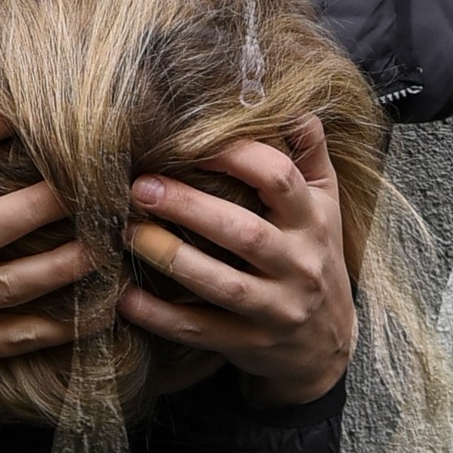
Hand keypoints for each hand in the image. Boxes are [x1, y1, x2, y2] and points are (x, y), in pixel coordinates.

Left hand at [121, 123, 356, 402]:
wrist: (327, 345)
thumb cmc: (316, 256)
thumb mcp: (326, 205)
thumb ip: (310, 156)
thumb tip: (296, 107)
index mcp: (313, 221)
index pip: (279, 179)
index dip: (235, 156)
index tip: (188, 141)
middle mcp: (298, 264)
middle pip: (243, 233)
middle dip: (189, 207)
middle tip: (140, 186)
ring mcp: (275, 309)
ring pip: (221, 285)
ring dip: (170, 257)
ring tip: (126, 231)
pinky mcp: (249, 344)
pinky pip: (200, 331)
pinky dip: (161, 317)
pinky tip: (125, 297)